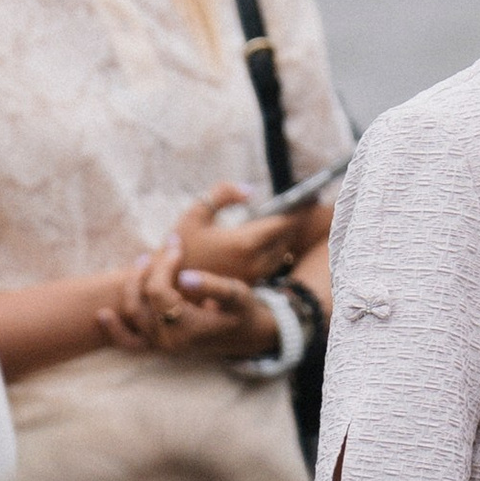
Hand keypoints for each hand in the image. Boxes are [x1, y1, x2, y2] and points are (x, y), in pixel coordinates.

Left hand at [99, 233, 277, 361]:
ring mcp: (161, 346)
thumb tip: (185, 277)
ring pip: (132, 313)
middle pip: (142, 298)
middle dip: (151, 269)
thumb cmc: (242, 311)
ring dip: (132, 286)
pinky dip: (115, 330)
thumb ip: (214, 286)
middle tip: (166, 248)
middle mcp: (170, 341)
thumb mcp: (236, 295)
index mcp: (188, 328)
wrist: (244, 336)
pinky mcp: (156, 348)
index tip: (176, 245)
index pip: (159, 290)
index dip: (164, 264)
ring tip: (143, 262)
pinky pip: (128, 342)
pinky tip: (103, 314)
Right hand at [167, 182, 305, 288]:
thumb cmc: (179, 248)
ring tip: (290, 218)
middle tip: (306, 204)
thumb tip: (250, 191)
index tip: (312, 197)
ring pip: (280, 251)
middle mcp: (255, 262)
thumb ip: (223, 194)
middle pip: (285, 237)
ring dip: (285, 235)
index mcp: (245, 242)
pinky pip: (270, 262)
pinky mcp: (248, 284)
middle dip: (294, 221)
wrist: (167, 289)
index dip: (300, 209)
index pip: (284, 223)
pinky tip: (272, 236)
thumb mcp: (195, 213)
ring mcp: (253, 276)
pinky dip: (274, 248)